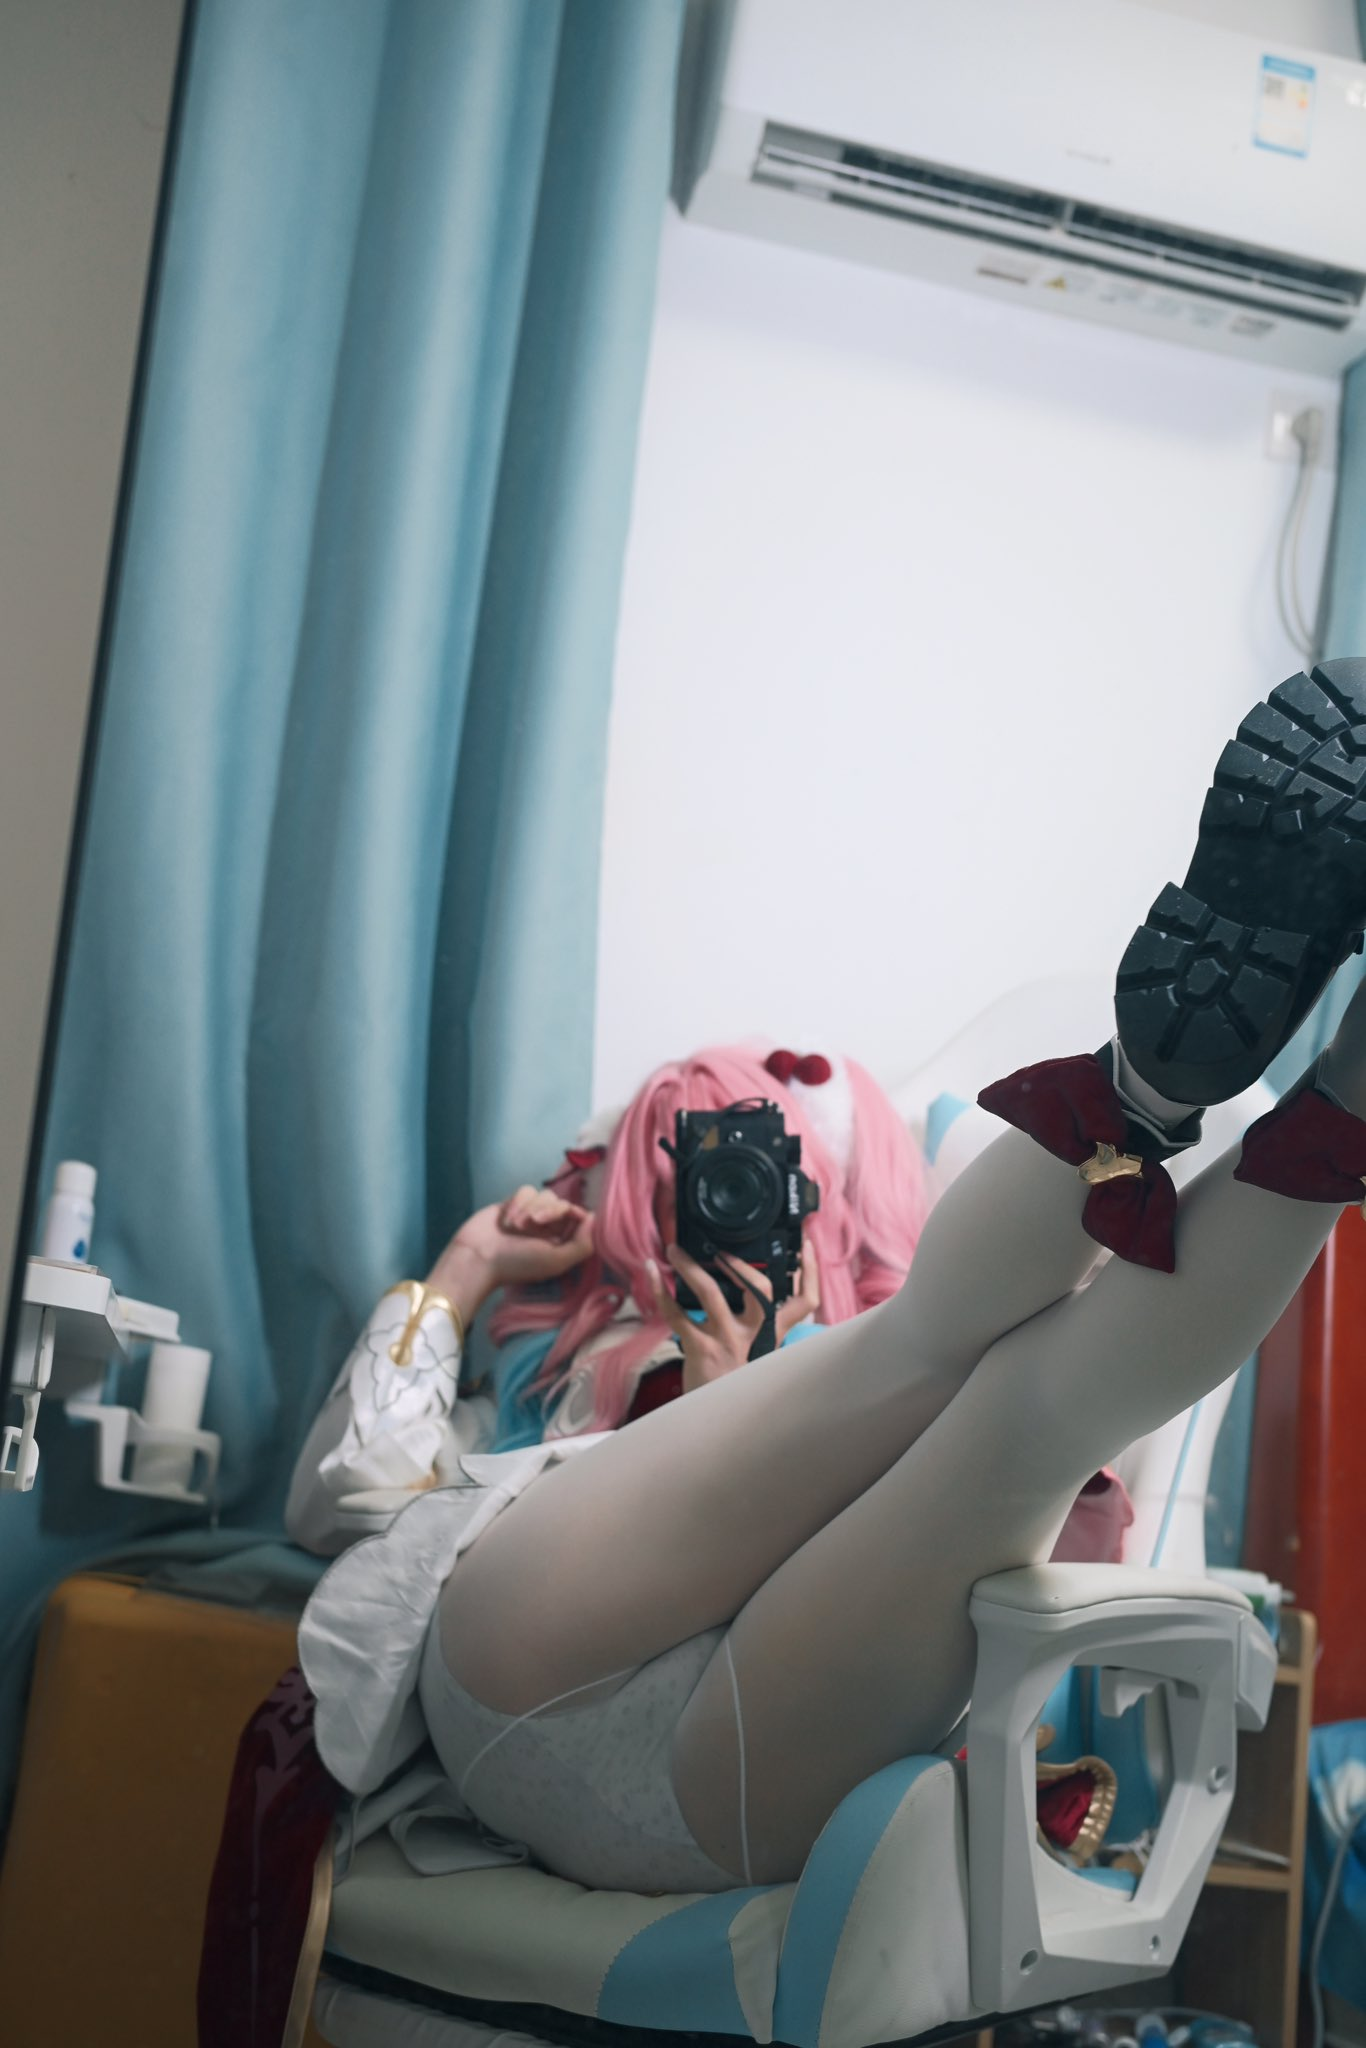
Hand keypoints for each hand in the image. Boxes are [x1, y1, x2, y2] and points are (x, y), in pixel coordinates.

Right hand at [427, 1188, 595, 1322]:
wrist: (478, 1256)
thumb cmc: (518, 1263)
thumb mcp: (556, 1261)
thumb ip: (582, 1244)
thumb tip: (593, 1218)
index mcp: (561, 1242)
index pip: (580, 1217)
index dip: (576, 1212)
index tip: (569, 1214)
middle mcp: (548, 1227)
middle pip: (562, 1203)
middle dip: (549, 1211)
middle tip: (534, 1225)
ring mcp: (530, 1214)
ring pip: (544, 1194)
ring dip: (530, 1209)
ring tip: (516, 1227)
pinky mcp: (514, 1203)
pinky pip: (526, 1190)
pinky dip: (518, 1203)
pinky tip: (507, 1219)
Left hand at [645, 1236, 820, 1393]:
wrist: (718, 1421)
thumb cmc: (735, 1380)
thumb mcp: (760, 1353)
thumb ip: (762, 1323)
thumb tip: (748, 1283)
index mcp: (773, 1333)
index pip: (805, 1302)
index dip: (811, 1272)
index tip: (805, 1247)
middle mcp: (755, 1335)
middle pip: (760, 1289)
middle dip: (739, 1262)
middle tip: (718, 1248)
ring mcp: (726, 1341)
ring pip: (710, 1292)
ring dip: (689, 1266)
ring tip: (674, 1250)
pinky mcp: (699, 1349)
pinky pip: (676, 1314)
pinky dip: (660, 1290)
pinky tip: (652, 1274)